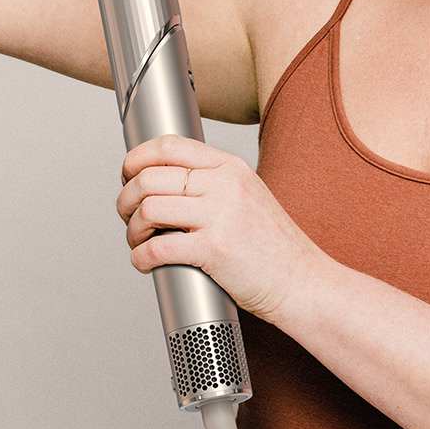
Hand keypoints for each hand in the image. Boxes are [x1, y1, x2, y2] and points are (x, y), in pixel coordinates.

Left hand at [117, 133, 324, 325]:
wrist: (303, 282)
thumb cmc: (274, 249)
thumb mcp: (249, 198)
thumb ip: (214, 186)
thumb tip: (164, 186)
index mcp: (231, 168)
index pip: (169, 146)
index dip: (136, 159)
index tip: (128, 176)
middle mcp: (225, 185)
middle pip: (150, 177)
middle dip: (126, 199)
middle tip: (129, 216)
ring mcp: (220, 216)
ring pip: (148, 209)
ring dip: (133, 230)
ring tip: (139, 242)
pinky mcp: (214, 250)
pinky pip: (158, 247)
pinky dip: (141, 257)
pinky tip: (146, 262)